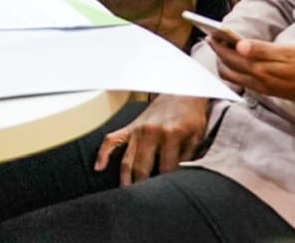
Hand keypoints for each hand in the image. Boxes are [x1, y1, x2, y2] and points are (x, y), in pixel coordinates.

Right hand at [95, 94, 210, 185]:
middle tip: (141, 203)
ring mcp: (137, 129)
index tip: (166, 196)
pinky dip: (103, 154)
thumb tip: (180, 178)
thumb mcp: (196, 136)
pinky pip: (111, 140)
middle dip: (142, 187)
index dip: (167, 185)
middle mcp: (151, 132)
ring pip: (127, 160)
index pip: (166, 169)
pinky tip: (98, 167)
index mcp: (170, 134)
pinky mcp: (130, 127)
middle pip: (142, 168)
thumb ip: (187, 157)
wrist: (182, 91)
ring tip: (125, 196)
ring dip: (125, 179)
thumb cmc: (191, 116)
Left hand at [211, 38, 294, 114]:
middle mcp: (259, 80)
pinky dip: (235, 72)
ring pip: (234, 77)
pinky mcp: (269, 92)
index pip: (231, 56)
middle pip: (229, 67)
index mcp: (262, 68)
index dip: (219, 45)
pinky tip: (238, 63)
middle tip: (213, 39)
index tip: (211, 33)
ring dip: (225, 64)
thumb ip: (262, 50)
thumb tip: (239, 46)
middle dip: (218, 53)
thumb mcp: (289, 52)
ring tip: (223, 50)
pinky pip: (244, 83)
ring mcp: (263, 88)